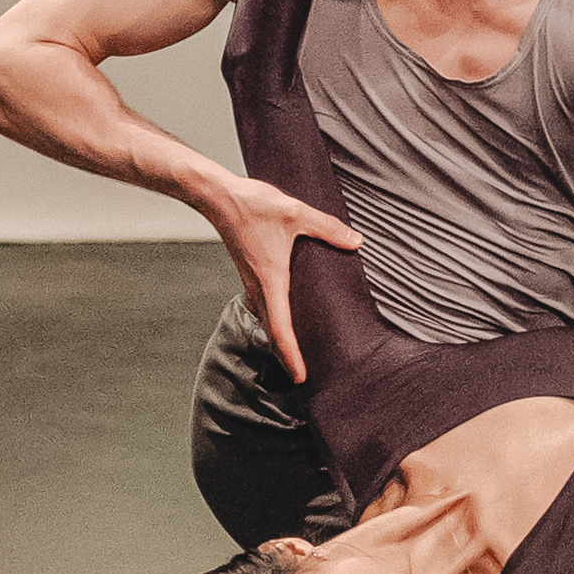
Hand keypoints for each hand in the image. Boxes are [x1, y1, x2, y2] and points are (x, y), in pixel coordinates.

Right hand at [200, 171, 358, 381]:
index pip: (280, 328)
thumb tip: (355, 241)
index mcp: (271, 280)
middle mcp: (259, 287)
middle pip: (271, 332)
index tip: (300, 376)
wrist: (218, 197)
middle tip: (300, 376)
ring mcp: (252, 281)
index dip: (290, 355)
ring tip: (294, 352)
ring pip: (265, 320)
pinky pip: (262, 305)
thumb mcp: (296, 213)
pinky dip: (272, 320)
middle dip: (285, 356)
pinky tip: (284, 316)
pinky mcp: (250, 273)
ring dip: (278, 339)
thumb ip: (327, 228)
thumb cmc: (252, 205)